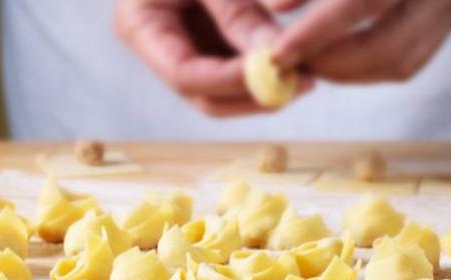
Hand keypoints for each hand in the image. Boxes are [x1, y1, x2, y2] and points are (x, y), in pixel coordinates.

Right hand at [114, 0, 313, 116]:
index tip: (275, 72)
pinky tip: (302, 62)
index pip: (184, 75)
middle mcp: (161, 50)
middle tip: (303, 82)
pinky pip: (242, 72)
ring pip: (228, 93)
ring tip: (310, 74)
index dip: (229, 81)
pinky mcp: (213, 46)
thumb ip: (237, 11)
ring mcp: (189, 52)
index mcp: (141, 26)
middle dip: (254, 96)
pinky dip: (270, 71)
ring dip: (268, 89)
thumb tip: (272, 54)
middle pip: (206, 97)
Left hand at [269, 0, 450, 82]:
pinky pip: (410, 61)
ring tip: (307, 61)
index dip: (316, 32)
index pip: (362, 1)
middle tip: (289, 64)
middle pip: (387, 46)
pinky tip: (334, 58)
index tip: (278, 51)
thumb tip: (275, 5)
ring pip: (401, 62)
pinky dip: (368, 68)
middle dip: (331, 64)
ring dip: (347, 72)